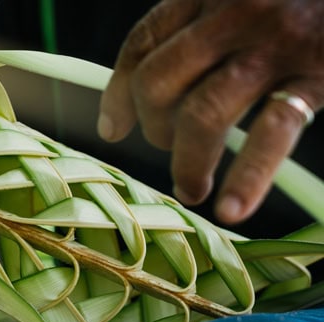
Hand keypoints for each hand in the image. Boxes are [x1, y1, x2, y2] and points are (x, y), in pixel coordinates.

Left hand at [98, 0, 323, 223]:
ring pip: (202, 114)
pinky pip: (271, 133)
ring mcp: (272, 46)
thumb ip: (200, 28)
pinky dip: (247, 177)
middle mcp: (232, 14)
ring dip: (187, 163)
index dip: (119, 93)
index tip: (111, 129)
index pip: (143, 43)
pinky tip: (230, 208)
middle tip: (164, 147)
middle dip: (152, 127)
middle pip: (159, 82)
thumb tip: (150, 87)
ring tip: (190, 189)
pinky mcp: (316, 74)